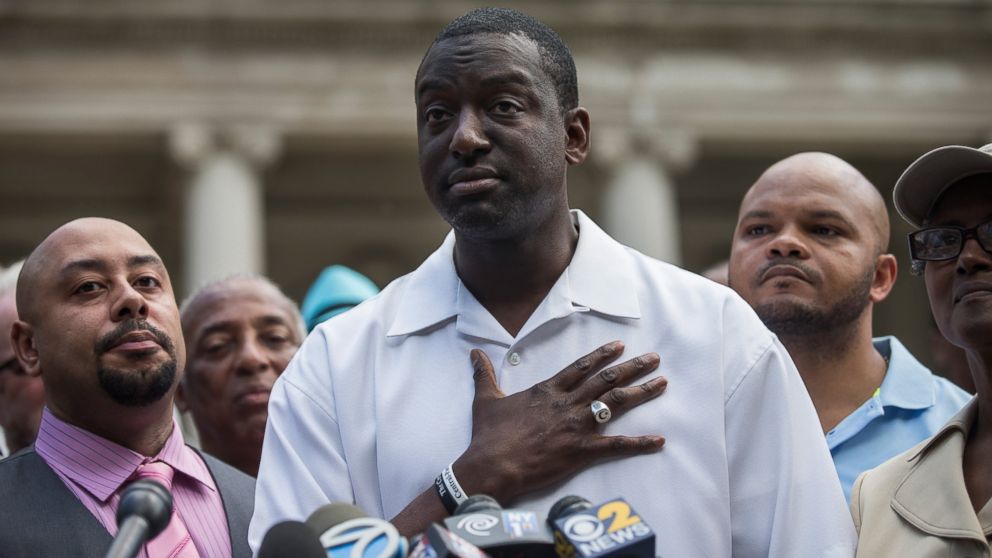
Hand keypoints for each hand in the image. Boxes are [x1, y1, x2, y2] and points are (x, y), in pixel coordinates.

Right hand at [453, 341, 666, 503]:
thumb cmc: (489, 435)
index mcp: (547, 390)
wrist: (491, 465)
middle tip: (653, 358)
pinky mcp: (581, 451)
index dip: (602, 355)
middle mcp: (566, 404)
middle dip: (632, 368)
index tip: (620, 346)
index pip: (580, 367)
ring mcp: (575, 427)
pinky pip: (616, 446)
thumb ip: (484, 374)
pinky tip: (659, 440)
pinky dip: (640, 443)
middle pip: (606, 380)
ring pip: (615, 405)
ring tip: (661, 383)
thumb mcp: (486, 400)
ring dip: (641, 393)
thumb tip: (475, 353)